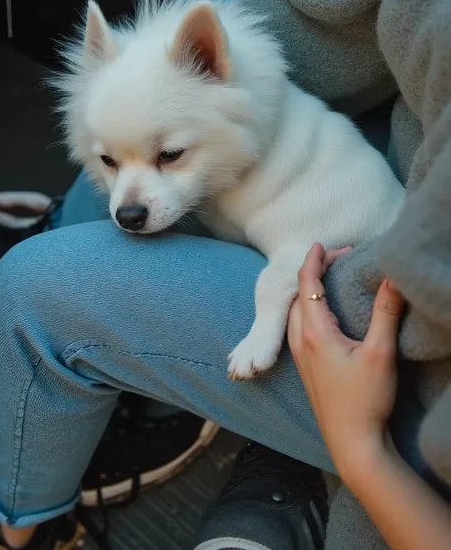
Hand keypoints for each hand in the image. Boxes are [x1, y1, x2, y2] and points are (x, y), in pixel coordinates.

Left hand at [288, 243, 403, 483]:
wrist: (353, 443)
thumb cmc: (366, 400)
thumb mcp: (380, 353)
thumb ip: (385, 312)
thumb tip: (391, 277)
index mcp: (314, 331)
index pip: (306, 283)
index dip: (313, 260)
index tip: (321, 243)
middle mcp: (300, 340)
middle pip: (298, 294)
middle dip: (314, 272)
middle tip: (339, 259)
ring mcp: (300, 355)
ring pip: (295, 311)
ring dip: (308, 291)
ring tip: (331, 280)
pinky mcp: (306, 367)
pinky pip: (298, 326)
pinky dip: (307, 308)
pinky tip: (325, 313)